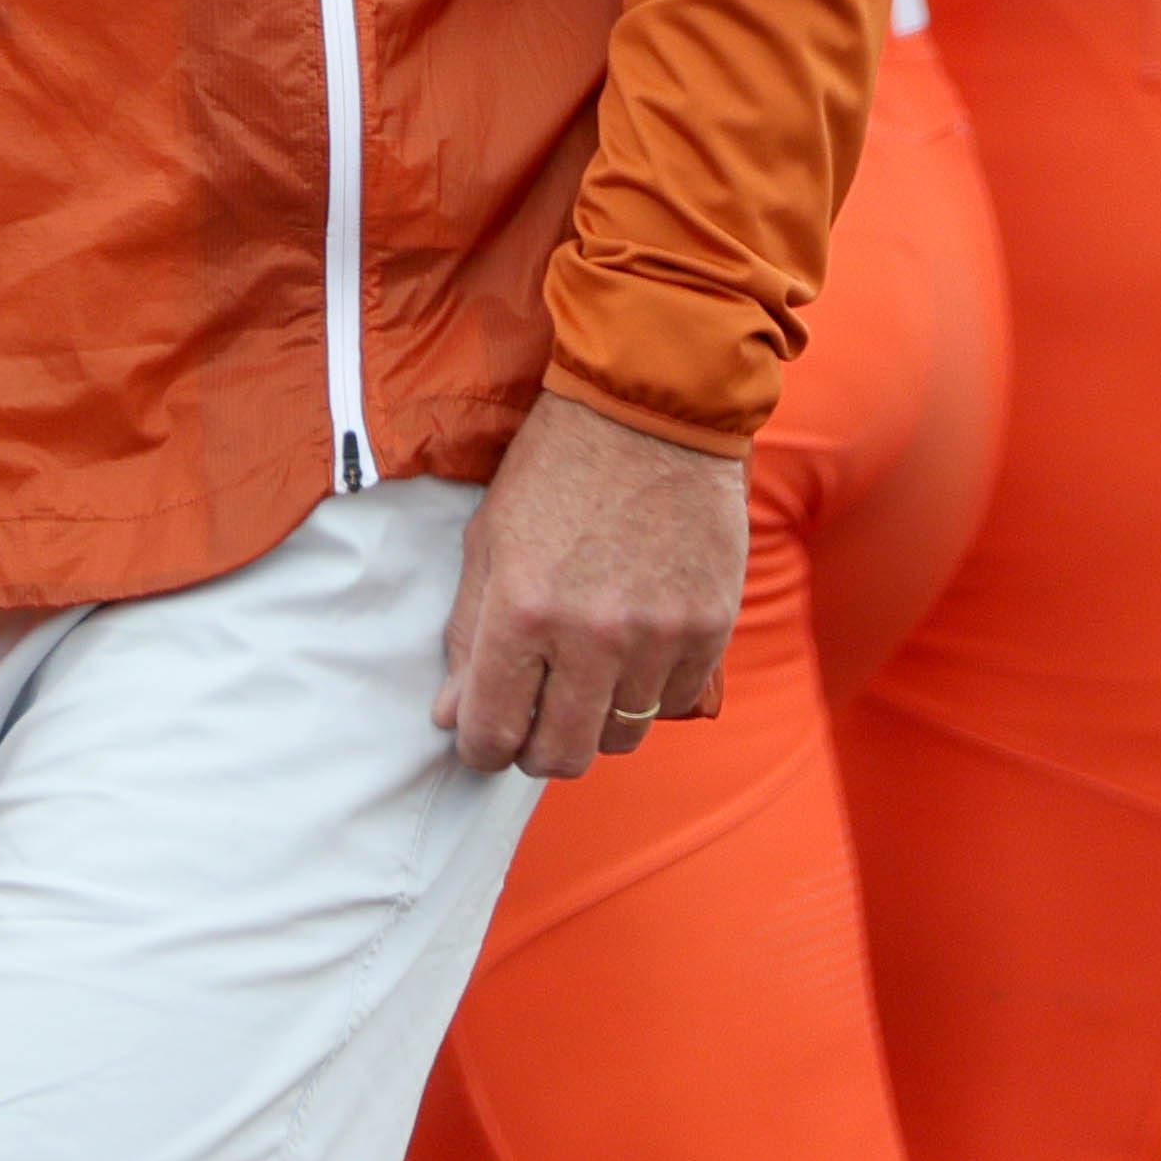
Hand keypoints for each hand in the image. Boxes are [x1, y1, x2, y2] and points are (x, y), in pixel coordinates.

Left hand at [434, 389, 748, 779]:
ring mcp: (658, 635)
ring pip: (621, 737)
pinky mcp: (710, 626)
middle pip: (560, 754)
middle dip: (536, 746)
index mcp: (522, 611)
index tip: (484, 733)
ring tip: (589, 672)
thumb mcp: (491, 539)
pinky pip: (674, 701)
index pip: (491, 732)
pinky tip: (636, 648)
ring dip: (597, 718)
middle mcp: (592, 635)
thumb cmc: (558, 466)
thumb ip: (469, 634)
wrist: (653, 406)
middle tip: (535, 713)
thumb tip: (450, 716)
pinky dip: (650, 691)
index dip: (480, 746)